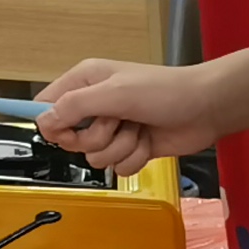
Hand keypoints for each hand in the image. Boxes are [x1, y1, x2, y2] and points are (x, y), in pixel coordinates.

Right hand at [34, 57, 214, 176]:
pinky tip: (148, 142)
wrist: (206, 109)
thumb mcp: (115, 93)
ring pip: (94, 155)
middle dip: (94, 138)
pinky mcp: (130, 148)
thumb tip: (43, 123)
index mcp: (85, 81)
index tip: (66, 133)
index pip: (47, 104)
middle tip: (114, 126)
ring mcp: (113, 129)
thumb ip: (75, 106)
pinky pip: (116, 166)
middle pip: (70, 137)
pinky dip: (134, 158)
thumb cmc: (163, 92)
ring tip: (138, 130)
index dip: (52, 123)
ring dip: (119, 148)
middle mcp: (95, 105)